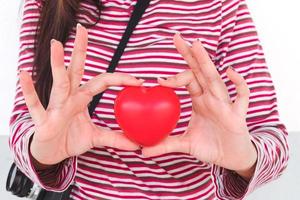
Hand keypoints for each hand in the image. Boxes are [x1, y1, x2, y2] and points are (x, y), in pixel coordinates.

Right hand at [20, 24, 143, 165]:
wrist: (51, 153)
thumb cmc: (71, 139)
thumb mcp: (96, 138)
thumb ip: (115, 138)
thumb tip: (137, 144)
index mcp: (82, 98)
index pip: (102, 82)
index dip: (119, 79)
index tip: (139, 80)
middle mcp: (69, 97)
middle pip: (76, 70)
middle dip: (80, 50)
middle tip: (82, 28)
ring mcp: (56, 106)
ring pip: (58, 82)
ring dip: (58, 64)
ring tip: (57, 44)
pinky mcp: (43, 120)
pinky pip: (35, 104)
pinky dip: (30, 90)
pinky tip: (24, 74)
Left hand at [142, 33, 256, 177]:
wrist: (231, 159)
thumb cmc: (210, 146)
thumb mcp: (185, 145)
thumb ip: (165, 144)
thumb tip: (142, 150)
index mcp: (200, 101)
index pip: (188, 80)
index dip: (174, 78)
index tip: (158, 80)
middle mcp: (211, 98)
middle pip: (199, 72)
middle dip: (189, 54)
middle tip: (177, 37)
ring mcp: (225, 104)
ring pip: (215, 79)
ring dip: (206, 62)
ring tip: (197, 45)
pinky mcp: (237, 114)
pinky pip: (241, 96)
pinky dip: (238, 84)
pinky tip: (230, 72)